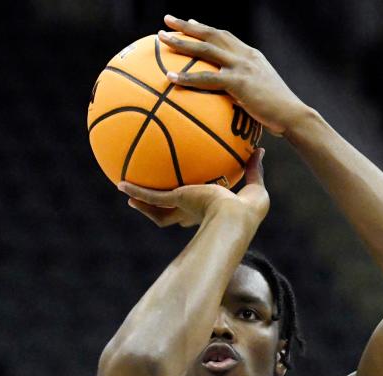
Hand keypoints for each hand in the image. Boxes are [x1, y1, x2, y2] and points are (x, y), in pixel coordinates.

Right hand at [119, 148, 269, 227]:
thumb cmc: (249, 210)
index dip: (190, 208)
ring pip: (156, 211)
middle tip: (150, 200)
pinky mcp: (175, 202)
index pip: (196, 212)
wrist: (235, 217)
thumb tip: (260, 150)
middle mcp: (193, 214)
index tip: (186, 198)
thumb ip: (254, 169)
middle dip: (160, 210)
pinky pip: (150, 196)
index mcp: (210, 212)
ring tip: (127, 193)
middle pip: (171, 215)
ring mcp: (182, 209)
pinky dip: (136, 191)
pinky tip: (122, 183)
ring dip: (142, 203)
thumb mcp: (255, 186)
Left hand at [159, 15, 309, 137]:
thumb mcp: (264, 95)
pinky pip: (207, 78)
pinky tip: (171, 77)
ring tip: (162, 39)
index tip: (192, 23)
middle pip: (212, 34)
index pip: (226, 36)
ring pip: (205, 49)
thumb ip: (247, 93)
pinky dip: (187, 77)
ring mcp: (242, 67)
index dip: (206, 29)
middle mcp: (245, 56)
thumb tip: (235, 102)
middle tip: (168, 21)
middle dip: (188, 26)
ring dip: (182, 42)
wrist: (293, 116)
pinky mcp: (238, 82)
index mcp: (252, 56)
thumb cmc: (280, 113)